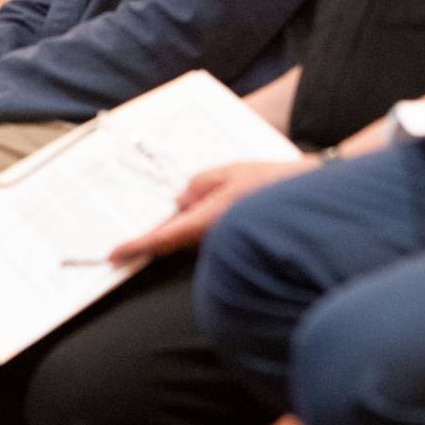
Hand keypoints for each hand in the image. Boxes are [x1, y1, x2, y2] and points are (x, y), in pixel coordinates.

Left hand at [109, 157, 319, 263]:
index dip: (137, 246)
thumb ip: (200, 184)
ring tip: (168, 215)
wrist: (311, 197)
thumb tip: (180, 200)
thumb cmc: (273, 182)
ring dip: (179, 229)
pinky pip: (206, 234)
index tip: (114, 254)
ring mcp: (225, 240)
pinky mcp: (234, 238)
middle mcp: (216, 235)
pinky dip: (197, 226)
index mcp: (210, 217)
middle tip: (128, 238)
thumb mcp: (231, 171)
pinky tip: (200, 211)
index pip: (165, 237)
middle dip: (154, 237)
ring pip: (191, 236)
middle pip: (175, 240)